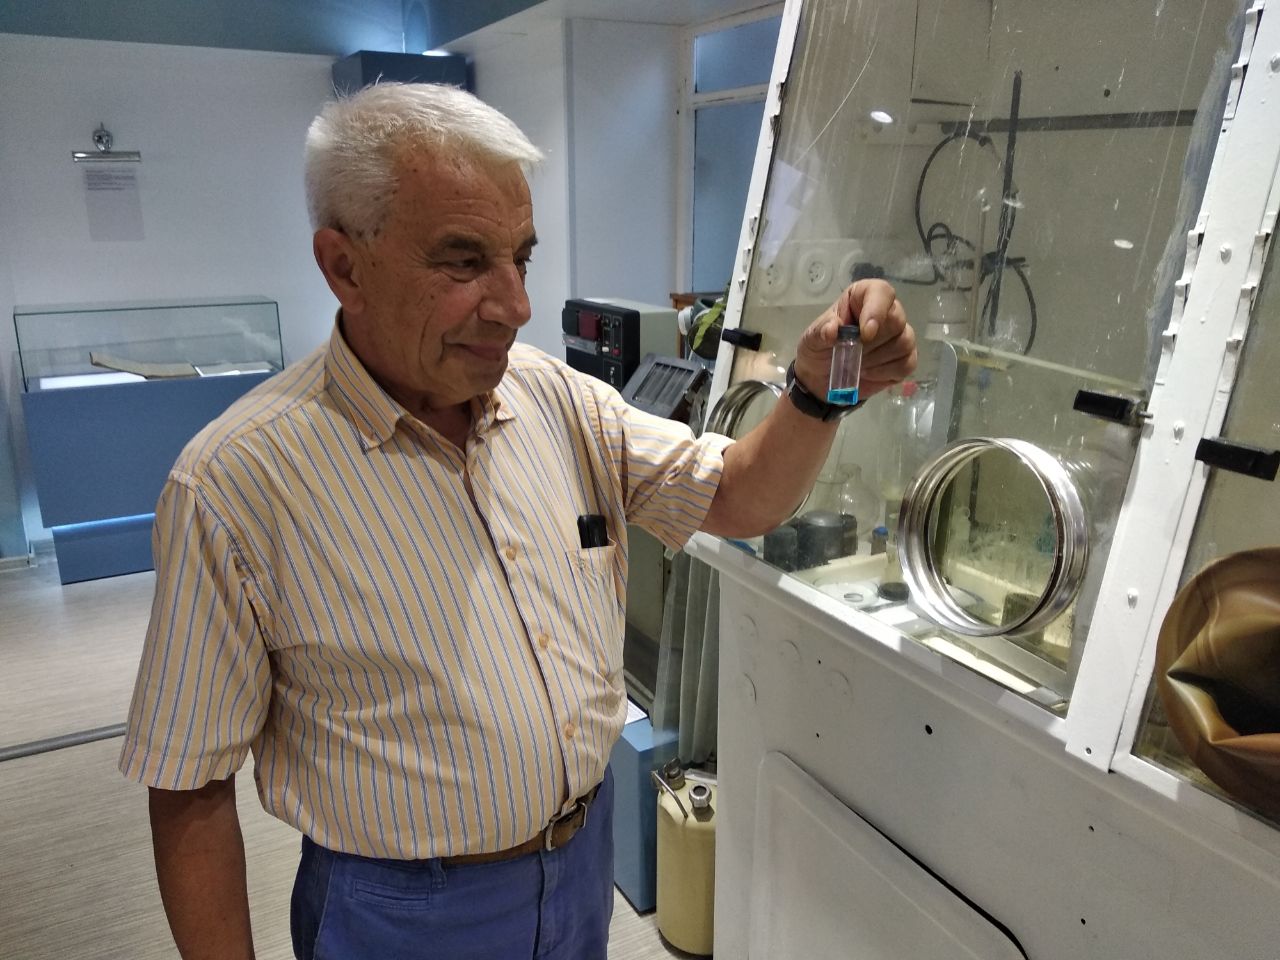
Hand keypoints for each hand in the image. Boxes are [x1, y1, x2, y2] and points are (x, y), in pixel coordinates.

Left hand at [793, 279, 916, 400]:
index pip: (881, 292)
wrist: (821, 379)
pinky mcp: (905, 359)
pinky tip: (868, 373)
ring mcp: (899, 336)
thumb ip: (821, 331)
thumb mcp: (812, 338)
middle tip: (852, 352)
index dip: (877, 310)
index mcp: (863, 297)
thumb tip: (831, 331)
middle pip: (897, 319)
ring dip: (877, 359)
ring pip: (904, 342)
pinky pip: (906, 364)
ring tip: (857, 363)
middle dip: (873, 342)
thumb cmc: (819, 349)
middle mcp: (887, 313)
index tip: (865, 333)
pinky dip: (885, 372)